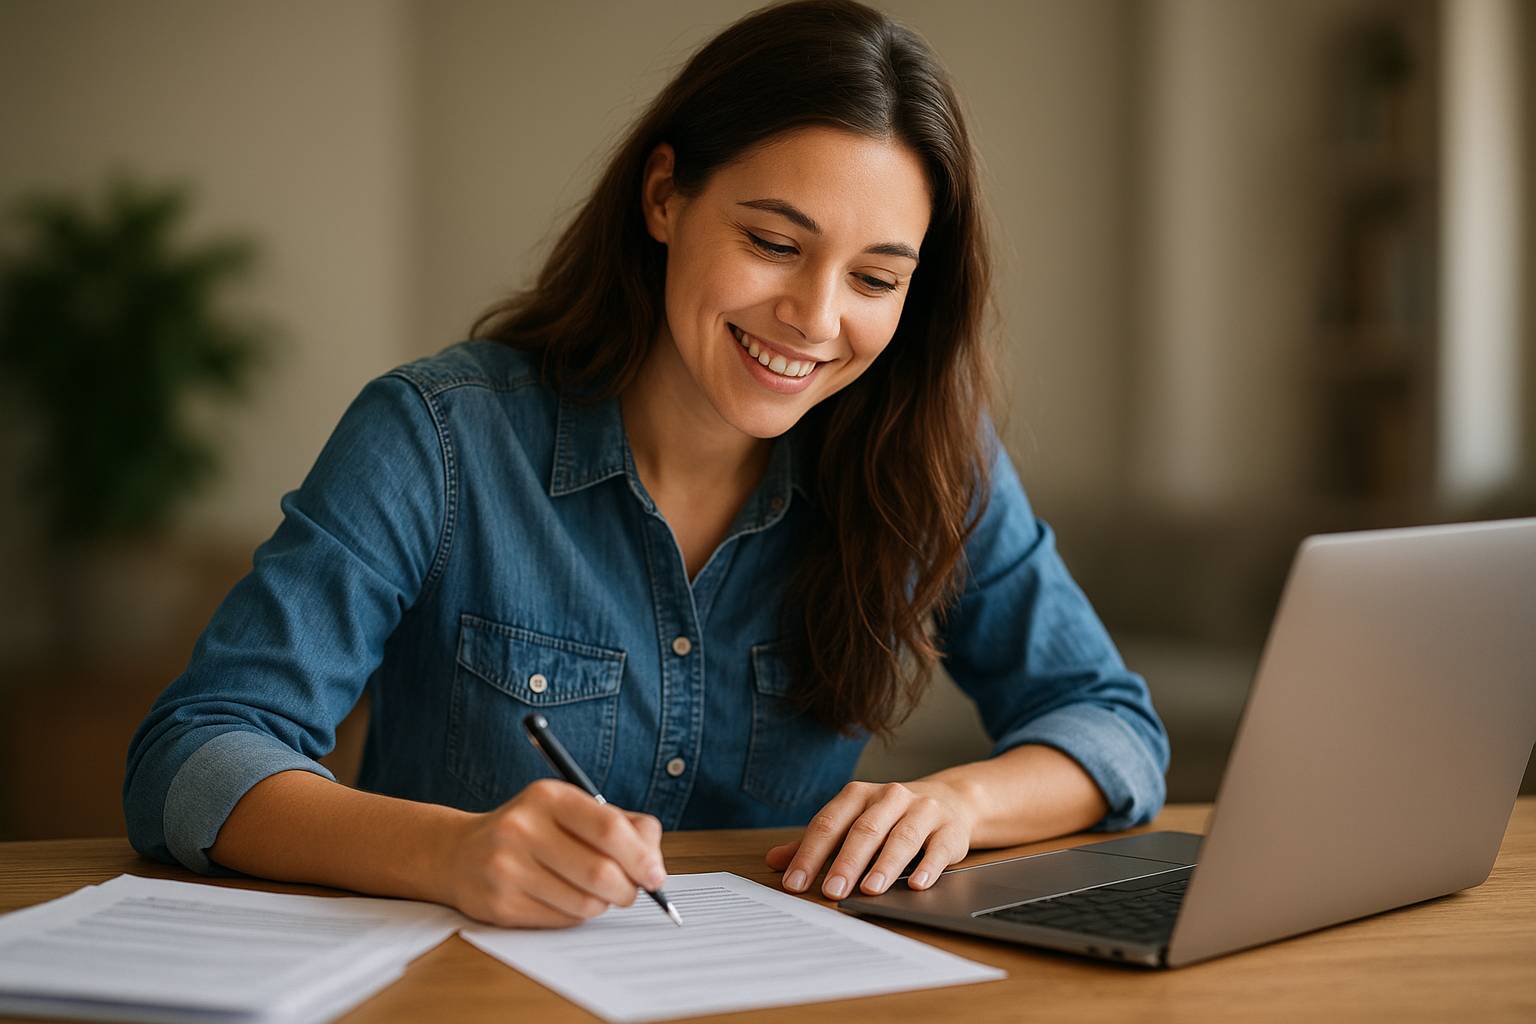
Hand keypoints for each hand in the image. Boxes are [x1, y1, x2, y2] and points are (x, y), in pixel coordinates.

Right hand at [441, 778, 665, 927]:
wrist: (460, 853)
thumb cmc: (534, 830)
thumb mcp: (572, 809)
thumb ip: (622, 825)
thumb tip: (654, 865)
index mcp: (549, 796)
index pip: (609, 829)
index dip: (641, 857)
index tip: (655, 875)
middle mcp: (523, 828)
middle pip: (601, 872)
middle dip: (628, 889)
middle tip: (630, 892)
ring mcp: (507, 867)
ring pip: (585, 903)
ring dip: (602, 904)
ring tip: (593, 893)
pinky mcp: (500, 904)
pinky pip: (562, 921)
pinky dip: (576, 916)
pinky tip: (564, 900)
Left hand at [764, 780, 975, 898]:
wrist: (947, 801)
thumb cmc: (888, 819)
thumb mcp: (850, 824)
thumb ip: (816, 843)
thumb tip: (773, 861)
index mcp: (857, 795)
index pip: (828, 824)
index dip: (809, 854)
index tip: (795, 883)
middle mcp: (889, 797)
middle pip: (864, 830)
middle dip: (846, 863)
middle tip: (832, 891)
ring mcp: (921, 810)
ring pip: (901, 838)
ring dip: (884, 865)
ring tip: (870, 889)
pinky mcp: (949, 828)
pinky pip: (938, 848)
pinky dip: (927, 867)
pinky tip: (916, 885)